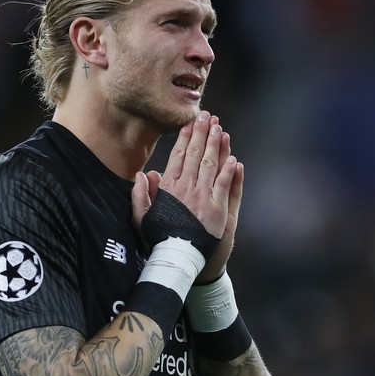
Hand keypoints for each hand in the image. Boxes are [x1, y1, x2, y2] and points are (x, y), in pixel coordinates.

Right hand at [132, 111, 241, 275]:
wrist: (177, 259)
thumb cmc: (159, 238)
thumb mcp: (142, 217)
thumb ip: (141, 195)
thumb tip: (144, 174)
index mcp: (169, 189)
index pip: (178, 156)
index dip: (185, 138)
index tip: (190, 123)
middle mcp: (186, 189)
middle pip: (196, 155)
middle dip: (202, 133)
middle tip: (208, 116)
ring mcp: (202, 198)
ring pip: (210, 165)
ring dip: (216, 145)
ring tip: (220, 129)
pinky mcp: (217, 209)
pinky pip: (224, 185)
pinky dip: (228, 171)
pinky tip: (233, 158)